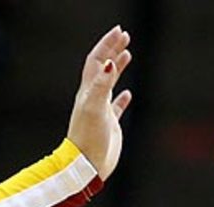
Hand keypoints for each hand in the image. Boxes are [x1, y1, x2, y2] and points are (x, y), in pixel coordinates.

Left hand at [66, 26, 132, 179]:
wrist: (85, 168)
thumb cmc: (87, 139)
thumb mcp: (94, 107)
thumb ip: (102, 84)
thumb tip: (110, 62)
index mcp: (88, 92)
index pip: (97, 61)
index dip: (107, 45)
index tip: (120, 32)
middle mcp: (93, 99)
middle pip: (103, 68)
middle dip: (113, 50)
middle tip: (125, 36)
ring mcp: (101, 112)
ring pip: (109, 85)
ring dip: (117, 68)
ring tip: (127, 54)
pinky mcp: (108, 126)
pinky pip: (115, 108)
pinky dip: (121, 98)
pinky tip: (128, 94)